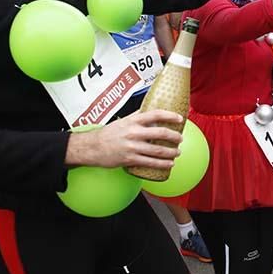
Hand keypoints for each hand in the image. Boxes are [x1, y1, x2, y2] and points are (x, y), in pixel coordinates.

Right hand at [65, 110, 183, 169]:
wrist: (92, 147)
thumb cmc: (109, 133)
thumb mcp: (123, 120)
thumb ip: (138, 115)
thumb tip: (152, 109)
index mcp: (133, 121)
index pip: (155, 114)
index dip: (170, 116)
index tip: (180, 118)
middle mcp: (134, 132)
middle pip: (161, 133)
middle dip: (175, 137)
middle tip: (180, 139)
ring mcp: (132, 147)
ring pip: (158, 150)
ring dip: (172, 152)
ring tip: (177, 153)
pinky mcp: (130, 159)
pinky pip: (150, 162)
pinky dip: (163, 164)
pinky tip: (169, 164)